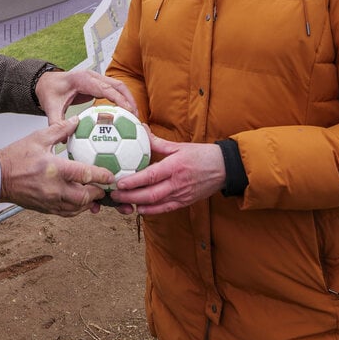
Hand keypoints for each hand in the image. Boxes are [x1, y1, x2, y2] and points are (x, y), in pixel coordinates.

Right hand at [0, 116, 113, 215]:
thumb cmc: (16, 157)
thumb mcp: (38, 138)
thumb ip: (60, 129)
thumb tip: (76, 120)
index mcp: (55, 169)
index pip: (85, 175)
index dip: (102, 176)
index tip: (112, 175)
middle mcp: (54, 188)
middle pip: (85, 197)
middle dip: (98, 193)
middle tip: (105, 186)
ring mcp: (49, 201)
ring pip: (77, 208)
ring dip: (89, 203)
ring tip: (96, 196)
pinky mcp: (45, 209)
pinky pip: (67, 213)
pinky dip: (77, 209)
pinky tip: (80, 203)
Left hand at [34, 69, 136, 123]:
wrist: (46, 81)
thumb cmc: (49, 91)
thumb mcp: (51, 107)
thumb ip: (57, 123)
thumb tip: (65, 140)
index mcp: (83, 79)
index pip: (107, 89)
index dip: (120, 100)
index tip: (129, 112)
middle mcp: (92, 76)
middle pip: (118, 85)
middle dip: (130, 100)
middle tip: (136, 118)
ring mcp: (96, 78)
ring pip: (119, 86)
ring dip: (128, 100)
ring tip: (134, 118)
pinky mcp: (97, 84)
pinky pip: (113, 90)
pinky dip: (122, 100)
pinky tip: (124, 116)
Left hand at [109, 133, 225, 214]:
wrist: (225, 169)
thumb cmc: (201, 155)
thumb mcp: (179, 146)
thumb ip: (157, 142)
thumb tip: (140, 129)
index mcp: (175, 166)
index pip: (151, 176)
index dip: (134, 181)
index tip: (119, 182)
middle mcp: (178, 183)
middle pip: (150, 194)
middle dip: (130, 196)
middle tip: (113, 195)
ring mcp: (182, 194)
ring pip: (156, 203)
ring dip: (137, 204)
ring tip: (121, 202)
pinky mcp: (185, 202)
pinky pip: (165, 209)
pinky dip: (151, 211)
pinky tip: (139, 209)